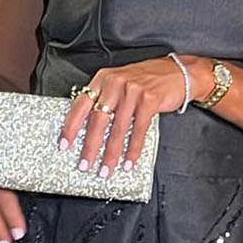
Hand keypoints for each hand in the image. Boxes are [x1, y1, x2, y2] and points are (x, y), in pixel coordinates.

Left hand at [58, 57, 215, 178]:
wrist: (178, 72)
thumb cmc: (147, 80)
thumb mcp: (120, 83)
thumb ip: (105, 99)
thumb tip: (89, 128)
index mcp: (103, 79)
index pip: (81, 105)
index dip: (71, 127)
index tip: (64, 145)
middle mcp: (115, 83)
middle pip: (98, 120)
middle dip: (90, 147)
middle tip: (85, 165)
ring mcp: (133, 91)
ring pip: (117, 129)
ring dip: (111, 154)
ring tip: (106, 170)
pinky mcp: (149, 100)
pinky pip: (138, 131)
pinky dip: (133, 149)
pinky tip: (128, 162)